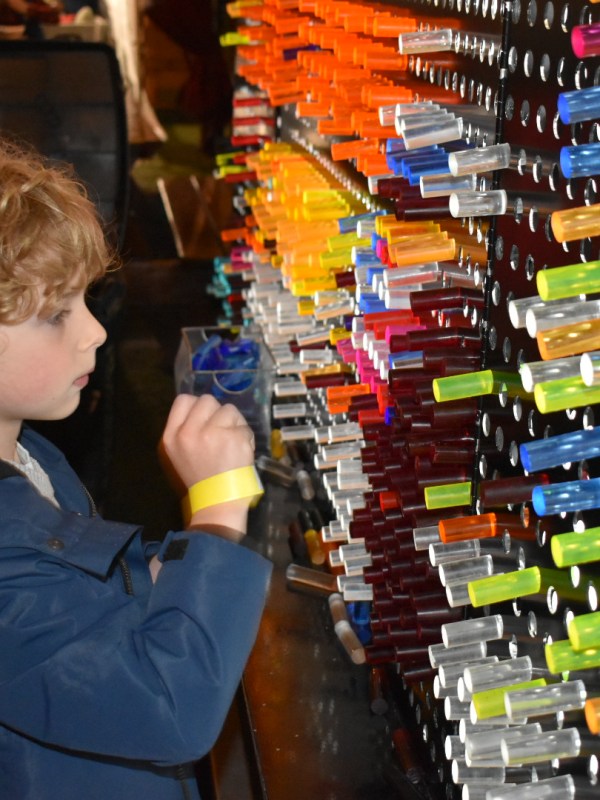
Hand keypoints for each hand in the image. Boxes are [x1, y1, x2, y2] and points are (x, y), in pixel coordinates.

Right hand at [159, 394, 255, 536]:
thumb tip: (204, 409)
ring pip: (229, 409)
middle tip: (220, 431)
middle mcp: (190, 432)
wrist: (217, 501)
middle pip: (207, 400)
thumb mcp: (179, 453)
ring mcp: (212, 433)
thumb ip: (187, 429)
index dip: (197, 406)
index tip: (206, 418)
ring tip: (231, 442)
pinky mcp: (234, 437)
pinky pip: (244, 426)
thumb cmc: (200, 478)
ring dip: (234, 423)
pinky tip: (241, 451)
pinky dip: (246, 437)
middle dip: (217, 413)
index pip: (183, 400)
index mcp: (172, 436)